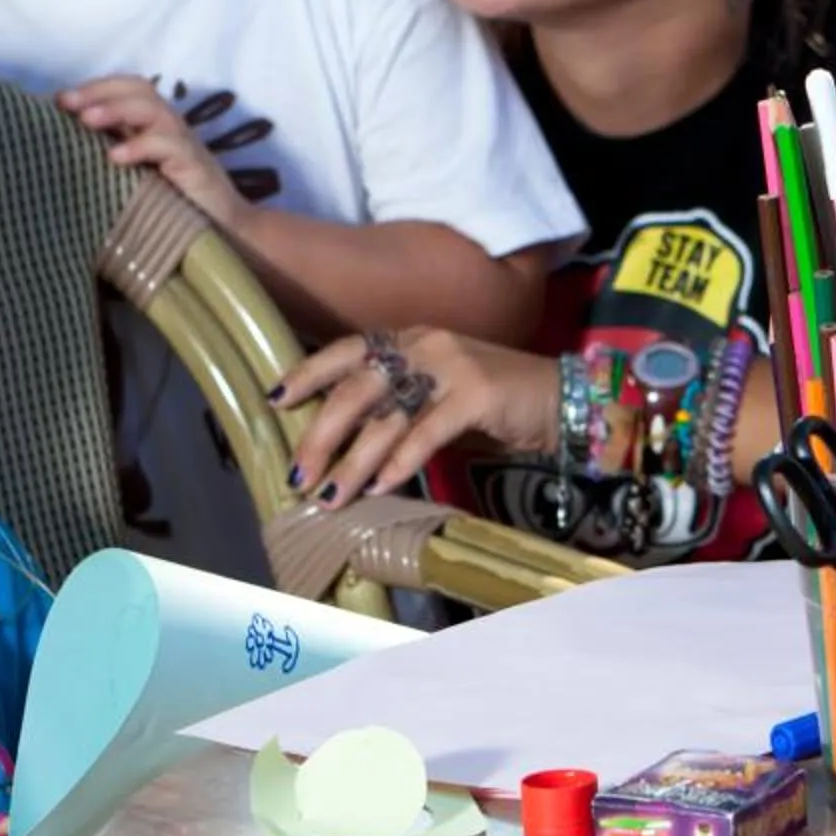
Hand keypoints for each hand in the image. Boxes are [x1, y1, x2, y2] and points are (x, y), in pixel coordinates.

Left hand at [56, 76, 243, 229]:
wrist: (224, 236)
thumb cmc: (171, 210)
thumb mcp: (133, 180)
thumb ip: (108, 158)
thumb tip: (60, 148)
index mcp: (152, 127)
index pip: (125, 88)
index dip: (93, 87)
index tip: (57, 101)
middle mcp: (168, 129)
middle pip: (137, 89)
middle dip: (98, 91)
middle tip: (65, 104)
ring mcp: (183, 145)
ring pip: (152, 109)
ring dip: (116, 109)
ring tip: (86, 120)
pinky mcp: (195, 165)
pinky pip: (168, 145)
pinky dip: (140, 146)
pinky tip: (115, 157)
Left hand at [274, 328, 563, 504]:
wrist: (560, 399)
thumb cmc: (493, 400)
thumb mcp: (436, 390)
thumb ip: (395, 403)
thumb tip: (340, 441)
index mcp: (409, 338)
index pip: (346, 350)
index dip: (308, 373)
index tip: (275, 400)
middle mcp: (424, 344)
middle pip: (356, 389)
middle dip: (321, 436)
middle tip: (299, 475)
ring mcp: (452, 366)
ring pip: (387, 418)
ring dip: (354, 462)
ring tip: (333, 496)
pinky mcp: (478, 394)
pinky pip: (427, 432)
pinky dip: (402, 462)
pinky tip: (383, 487)